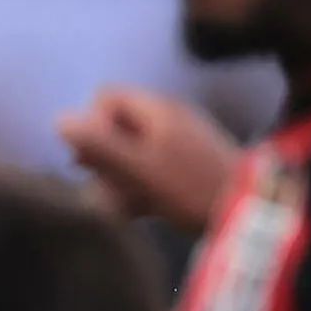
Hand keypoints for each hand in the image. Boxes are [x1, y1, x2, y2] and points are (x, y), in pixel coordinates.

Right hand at [55, 85, 241, 235]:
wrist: (252, 213)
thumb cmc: (192, 189)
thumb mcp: (140, 168)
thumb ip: (100, 145)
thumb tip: (58, 119)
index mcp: (157, 110)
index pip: (105, 97)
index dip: (90, 124)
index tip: (90, 158)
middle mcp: (169, 120)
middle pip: (117, 127)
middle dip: (101, 157)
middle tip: (98, 184)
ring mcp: (181, 144)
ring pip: (132, 153)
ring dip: (117, 178)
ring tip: (115, 206)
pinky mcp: (190, 169)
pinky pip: (152, 172)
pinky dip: (138, 189)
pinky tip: (134, 213)